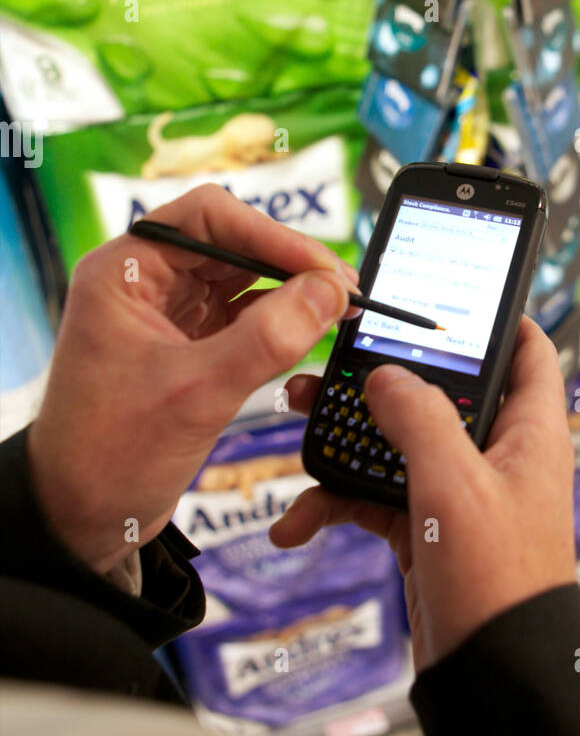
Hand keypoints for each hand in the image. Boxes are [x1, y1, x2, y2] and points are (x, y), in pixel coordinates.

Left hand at [27, 185, 356, 574]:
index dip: (271, 234)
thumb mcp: (198, 392)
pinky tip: (311, 333)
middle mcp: (146, 284)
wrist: (81, 518)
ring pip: (242, 281)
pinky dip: (278, 323)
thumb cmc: (111, 454)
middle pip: (232, 244)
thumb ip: (269, 338)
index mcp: (126, 272)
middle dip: (289, 262)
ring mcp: (167, 316)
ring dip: (289, 292)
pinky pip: (242, 319)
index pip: (209, 217)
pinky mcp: (187, 350)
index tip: (321, 268)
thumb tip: (329, 291)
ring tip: (337, 310)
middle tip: (344, 291)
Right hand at [270, 318, 576, 670]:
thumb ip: (419, 417)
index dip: (498, 317)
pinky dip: (338, 505)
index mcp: (529, 435)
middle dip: (382, 380)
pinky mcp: (428, 532)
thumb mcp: (454, 484)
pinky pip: (376, 499)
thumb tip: (388, 375)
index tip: (451, 293)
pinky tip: (298, 522)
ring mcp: (460, 496)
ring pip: (398, 445)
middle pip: (440, 394)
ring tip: (296, 426)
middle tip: (334, 362)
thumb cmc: (499, 581)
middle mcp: (498, 459)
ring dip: (347, 442)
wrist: (493, 675)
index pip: (528, 352)